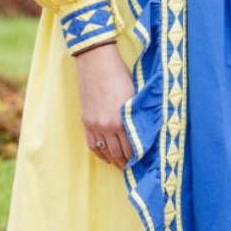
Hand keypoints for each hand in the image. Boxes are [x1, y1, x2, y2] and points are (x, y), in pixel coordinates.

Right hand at [74, 41, 134, 168]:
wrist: (96, 62)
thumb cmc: (119, 74)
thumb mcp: (133, 94)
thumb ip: (136, 114)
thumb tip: (144, 128)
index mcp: (122, 120)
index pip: (132, 148)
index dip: (138, 157)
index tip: (143, 162)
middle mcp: (108, 126)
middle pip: (118, 153)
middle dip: (126, 163)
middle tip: (133, 169)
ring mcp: (95, 125)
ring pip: (105, 152)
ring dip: (114, 161)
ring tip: (121, 166)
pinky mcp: (86, 121)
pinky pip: (92, 145)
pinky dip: (99, 154)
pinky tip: (106, 158)